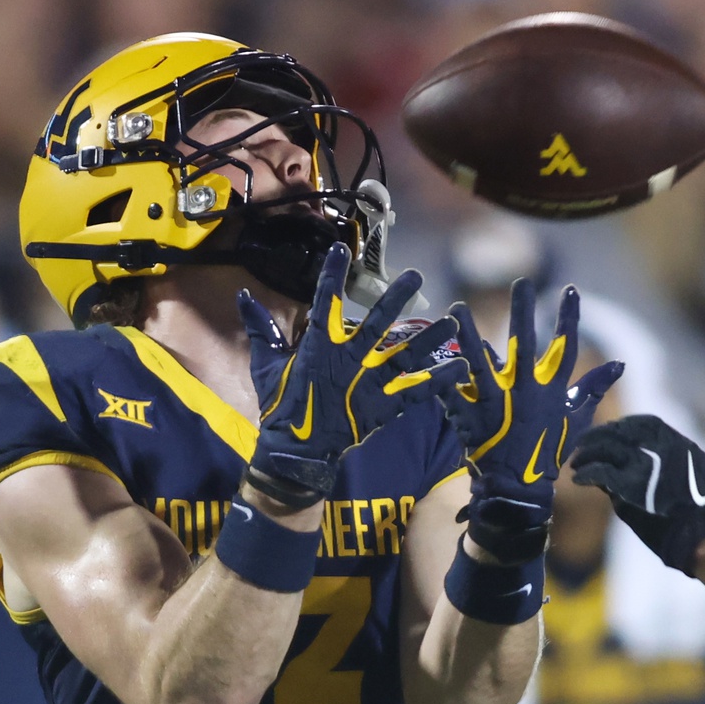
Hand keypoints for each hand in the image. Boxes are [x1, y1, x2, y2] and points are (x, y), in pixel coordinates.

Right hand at [242, 246, 466, 507]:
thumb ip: (261, 330)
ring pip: (404, 355)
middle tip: (416, 276)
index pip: (326, 302)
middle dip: (396, 298)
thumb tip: (244, 295)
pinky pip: (415, 392)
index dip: (332, 275)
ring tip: (452, 322)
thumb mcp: (266, 366)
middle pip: (377, 323)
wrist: (294, 454)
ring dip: (429, 338)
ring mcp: (367, 384)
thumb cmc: (281, 407)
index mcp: (319, 347)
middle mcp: (348, 360)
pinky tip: (460, 368)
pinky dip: (438, 381)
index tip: (341, 249)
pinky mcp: (382, 408)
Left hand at [439, 279, 622, 562]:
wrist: (518, 490)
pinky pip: (452, 393)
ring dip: (469, 334)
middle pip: (525, 344)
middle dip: (523, 311)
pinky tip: (429, 356)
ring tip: (457, 309)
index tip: (570, 290)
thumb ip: (593, 389)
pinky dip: (440, 377)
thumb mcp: (576, 420)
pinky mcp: (471, 418)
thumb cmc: (547, 452)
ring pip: (480, 362)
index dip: (569, 318)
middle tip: (520, 282)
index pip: (565, 348)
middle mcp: (525, 392)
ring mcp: (497, 404)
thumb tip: (620, 365)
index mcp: (551, 391)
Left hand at [569, 414, 704, 575]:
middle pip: (621, 431)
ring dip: (588, 454)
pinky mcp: (631, 482)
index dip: (622, 426)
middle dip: (599, 435)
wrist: (698, 533)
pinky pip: (601, 471)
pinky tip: (578, 479)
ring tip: (576, 463)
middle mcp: (662, 445)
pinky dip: (587, 473)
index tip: (608, 431)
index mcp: (677, 442)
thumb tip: (623, 461)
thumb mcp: (682, 477)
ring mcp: (646, 462)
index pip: (644, 422)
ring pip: (608, 447)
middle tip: (582, 443)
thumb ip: (655, 465)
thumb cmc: (694, 513)